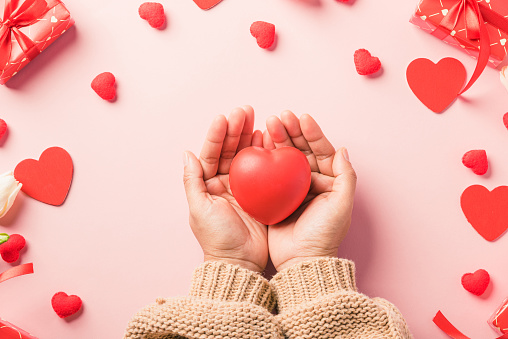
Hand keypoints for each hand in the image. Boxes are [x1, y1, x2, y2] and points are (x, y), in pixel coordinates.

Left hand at [183, 106, 267, 272]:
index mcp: (208, 184)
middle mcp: (224, 182)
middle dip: (236, 130)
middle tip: (245, 111)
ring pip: (246, 157)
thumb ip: (193, 180)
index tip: (224, 117)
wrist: (240, 261)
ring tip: (258, 120)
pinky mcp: (260, 195)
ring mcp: (244, 188)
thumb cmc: (217, 237)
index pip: (211, 153)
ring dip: (250, 138)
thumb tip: (187, 153)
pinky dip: (266, 155)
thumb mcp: (199, 208)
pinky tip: (269, 141)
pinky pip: (263, 170)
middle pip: (229, 150)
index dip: (217, 135)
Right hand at [264, 112, 356, 271]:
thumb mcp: (341, 205)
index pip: (321, 150)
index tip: (302, 118)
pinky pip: (269, 173)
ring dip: (277, 140)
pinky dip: (265, 158)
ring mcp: (291, 189)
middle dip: (291, 132)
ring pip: (284, 158)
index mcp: (328, 181)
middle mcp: (310, 182)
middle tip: (280, 117)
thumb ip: (345, 176)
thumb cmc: (324, 234)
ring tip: (268, 124)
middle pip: (301, 150)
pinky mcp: (275, 197)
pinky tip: (258, 145)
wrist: (301, 260)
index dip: (312, 133)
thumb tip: (343, 149)